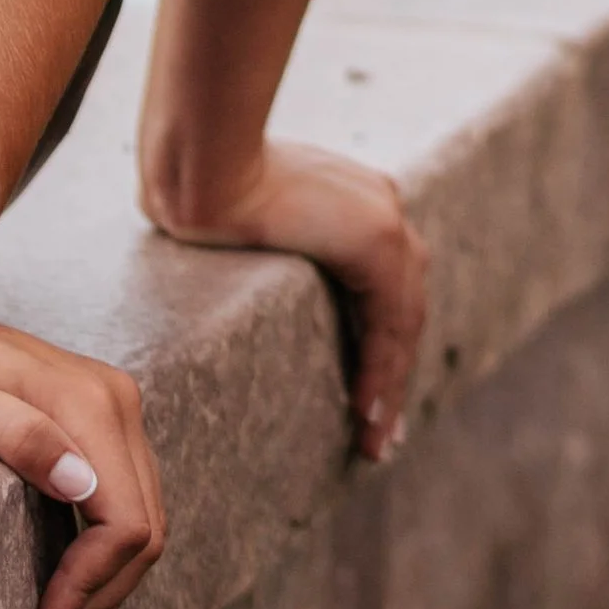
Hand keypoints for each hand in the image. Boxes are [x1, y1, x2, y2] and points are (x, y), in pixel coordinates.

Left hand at [0, 252, 165, 608]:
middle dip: (105, 604)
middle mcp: (114, 403)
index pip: (123, 519)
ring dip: (111, 593)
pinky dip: (108, 563)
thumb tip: (81, 483)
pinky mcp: (96, 424)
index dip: (91, 587)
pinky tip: (85, 605)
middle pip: (142, 528)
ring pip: (140, 521)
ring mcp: (110, 411)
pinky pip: (121, 503)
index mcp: (86, 403)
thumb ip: (15, 435)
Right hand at [145, 138, 426, 462]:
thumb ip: (276, 235)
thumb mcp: (250, 214)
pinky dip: (383, 371)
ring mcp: (385, 219)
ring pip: (403, 320)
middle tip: (381, 431)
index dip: (381, 342)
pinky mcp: (377, 239)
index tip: (369, 393)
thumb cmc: (206, 187)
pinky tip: (367, 412)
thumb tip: (244, 252)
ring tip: (374, 440)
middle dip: (394, 373)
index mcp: (357, 197)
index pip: (384, 283)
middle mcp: (381, 205)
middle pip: (402, 305)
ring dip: (390, 385)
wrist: (205, 168)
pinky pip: (390, 322)